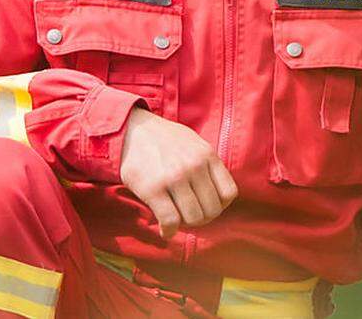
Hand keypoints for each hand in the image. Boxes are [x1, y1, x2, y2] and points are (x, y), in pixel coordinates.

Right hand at [119, 107, 237, 237]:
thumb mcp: (194, 143)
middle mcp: (194, 166)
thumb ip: (209, 165)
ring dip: (185, 224)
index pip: (229, 193)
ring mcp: (174, 178)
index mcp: (207, 155)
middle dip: (202, 218)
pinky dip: (169, 231)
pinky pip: (170, 220)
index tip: (207, 205)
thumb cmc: (165, 140)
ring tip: (177, 218)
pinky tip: (165, 230)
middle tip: (189, 215)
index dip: (220, 205)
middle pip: (212, 210)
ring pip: (193, 218)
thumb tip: (220, 196)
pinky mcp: (153, 189)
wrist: (132, 130)